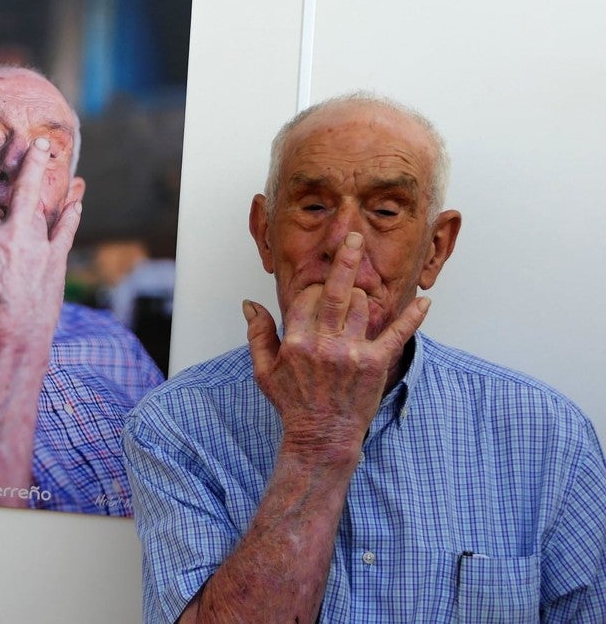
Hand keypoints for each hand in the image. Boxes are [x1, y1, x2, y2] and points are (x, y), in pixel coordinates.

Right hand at [0, 137, 82, 349]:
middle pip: (17, 195)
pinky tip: (79, 196)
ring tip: (53, 166)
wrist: (11, 341)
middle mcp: (13, 235)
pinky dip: (73, 211)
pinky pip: (67, 229)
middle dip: (26, 164)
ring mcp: (38, 247)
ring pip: (39, 211)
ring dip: (44, 191)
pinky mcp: (57, 261)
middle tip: (34, 141)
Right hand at [244, 231, 428, 461]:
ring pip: (363, 307)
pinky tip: (425, 302)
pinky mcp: (376, 364)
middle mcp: (323, 343)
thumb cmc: (293, 403)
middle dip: (346, 260)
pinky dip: (413, 317)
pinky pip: (397, 334)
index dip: (311, 289)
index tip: (315, 292)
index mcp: (296, 341)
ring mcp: (351, 353)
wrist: (322, 438)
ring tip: (364, 297)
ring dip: (365, 297)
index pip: (305, 298)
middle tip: (354, 238)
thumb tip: (249, 304)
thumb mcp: (265, 370)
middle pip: (336, 291)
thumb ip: (258, 334)